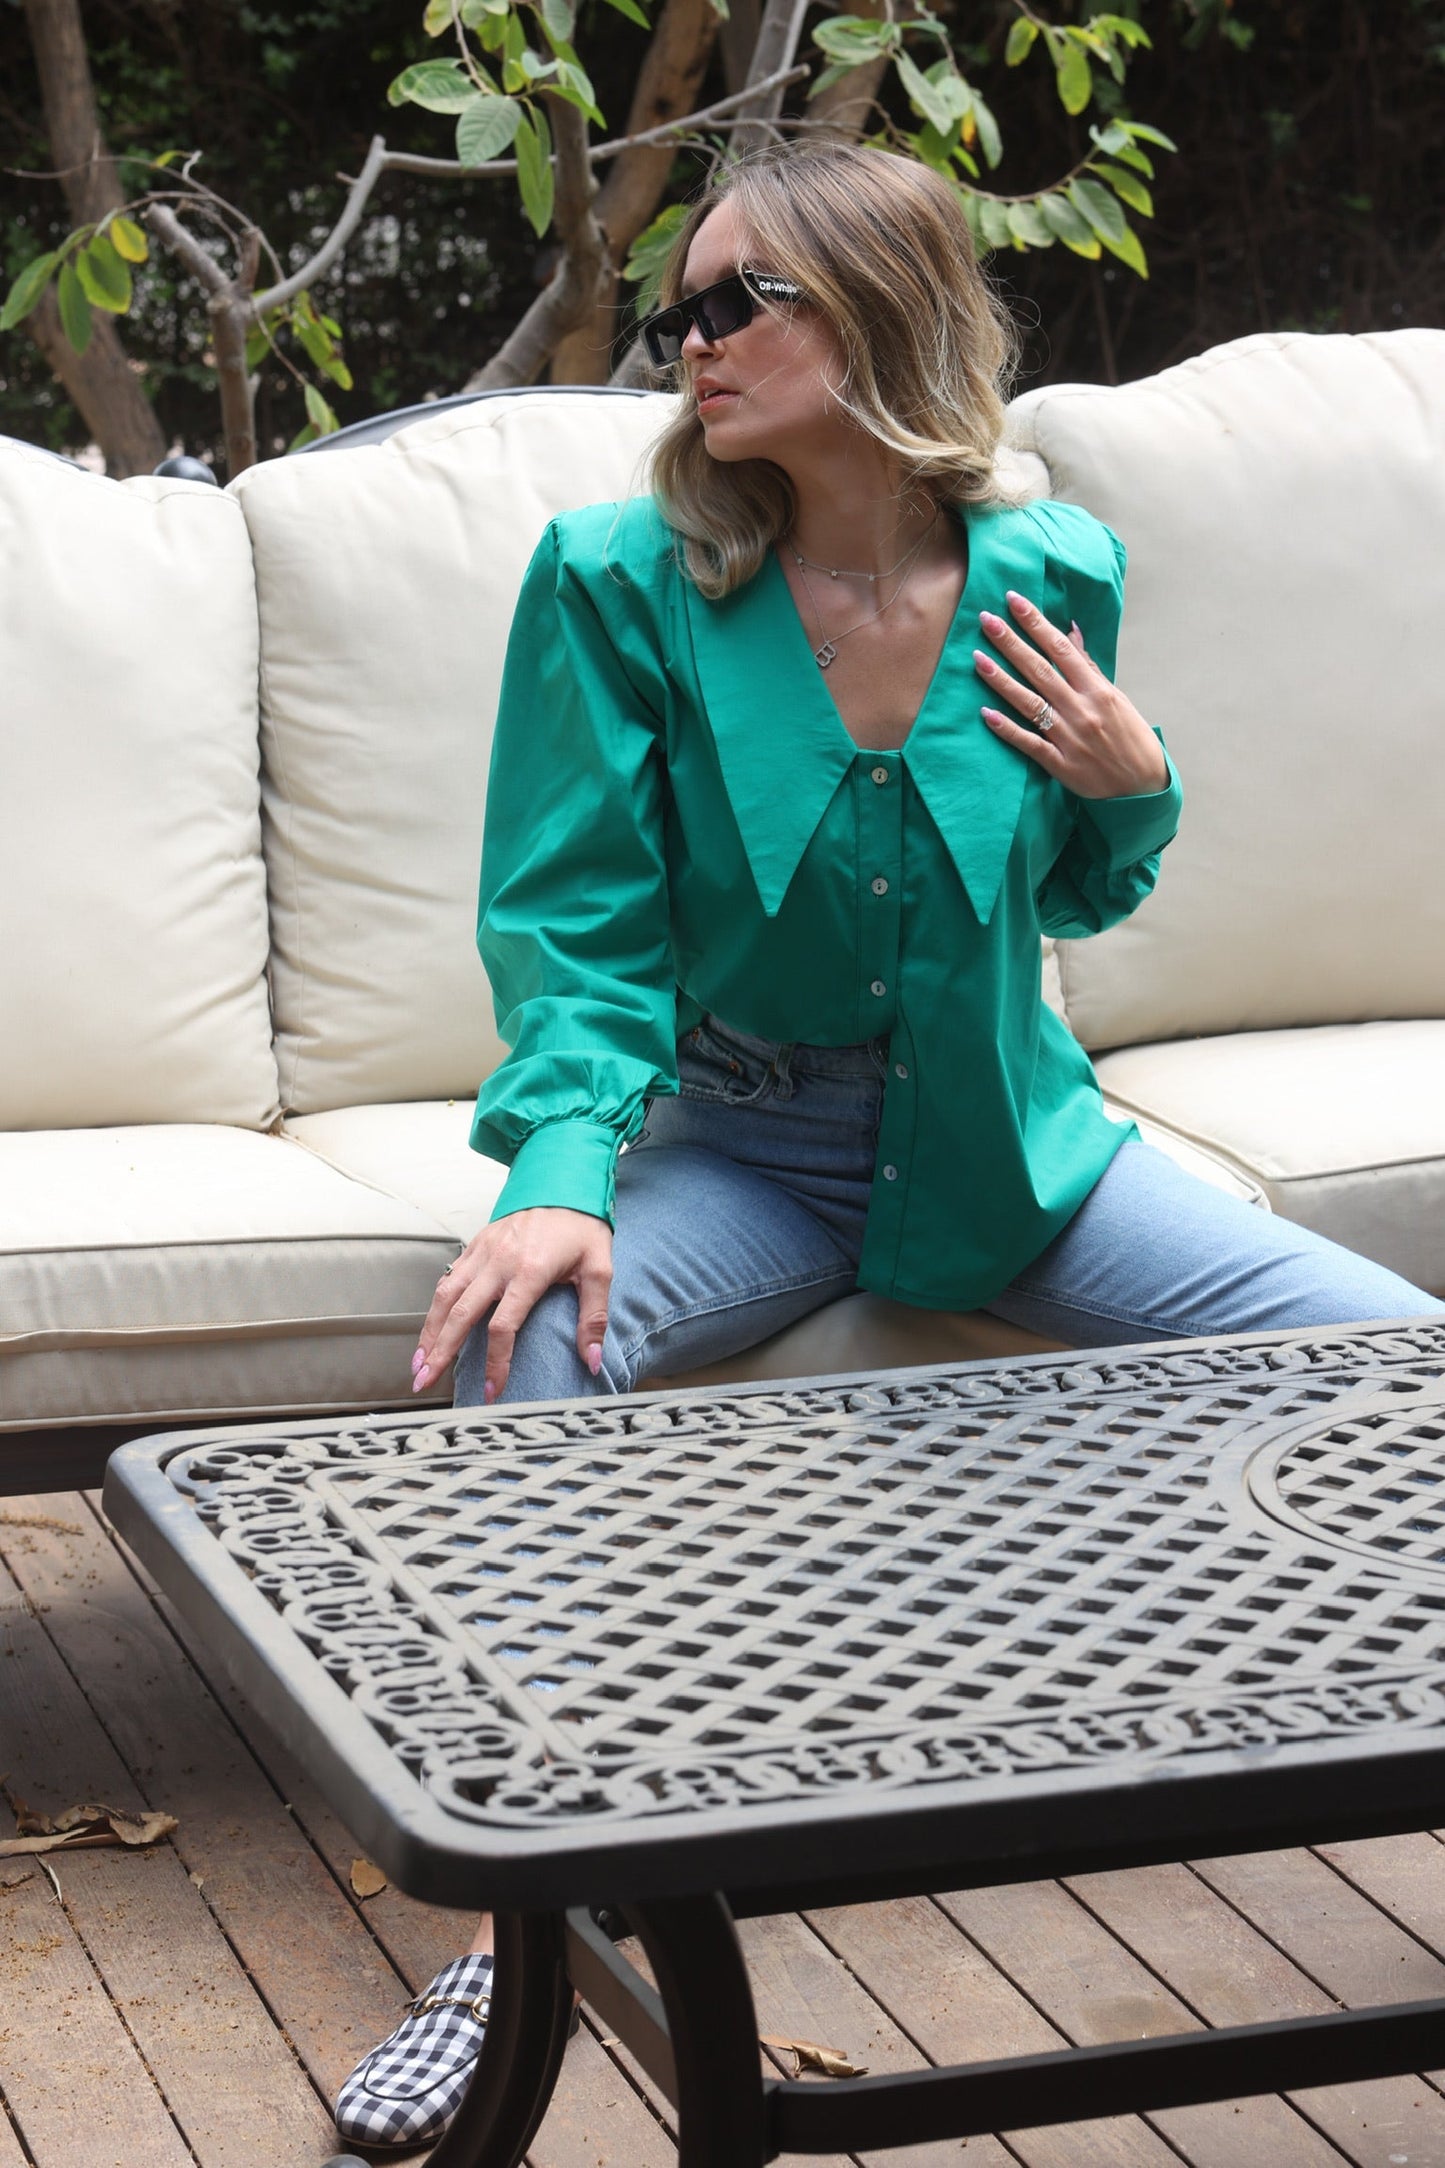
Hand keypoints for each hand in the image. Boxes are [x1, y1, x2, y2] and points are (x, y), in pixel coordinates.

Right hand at [412, 1206, 612, 1403]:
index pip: (504, 1327)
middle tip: (424, 1382)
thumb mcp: (599, 1269)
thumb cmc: (582, 1228)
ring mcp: (483, 1252)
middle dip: (440, 1352)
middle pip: (461, 1314)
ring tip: (419, 1362)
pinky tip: (431, 1327)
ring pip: (445, 1295)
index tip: (492, 1390)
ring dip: (429, 1331)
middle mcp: (499, 1262)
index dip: (496, 1363)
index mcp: (530, 1271)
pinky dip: (436, 1306)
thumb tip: (591, 1361)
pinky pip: (448, 1277)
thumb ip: (594, 1317)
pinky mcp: (475, 1244)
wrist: (564, 1181)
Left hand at [973, 590, 1167, 798]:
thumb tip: (1070, 631)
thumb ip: (1088, 667)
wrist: (1142, 787)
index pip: (1061, 649)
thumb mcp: (1115, 697)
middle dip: (1011, 643)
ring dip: (1001, 680)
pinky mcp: (1060, 764)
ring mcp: (1069, 737)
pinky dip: (1008, 729)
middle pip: (1040, 670)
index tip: (1014, 600)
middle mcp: (1082, 709)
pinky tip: (986, 713)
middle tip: (985, 620)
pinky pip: (1029, 743)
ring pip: (1029, 703)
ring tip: (977, 658)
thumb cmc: (1130, 737)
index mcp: (1098, 690)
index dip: (1036, 623)